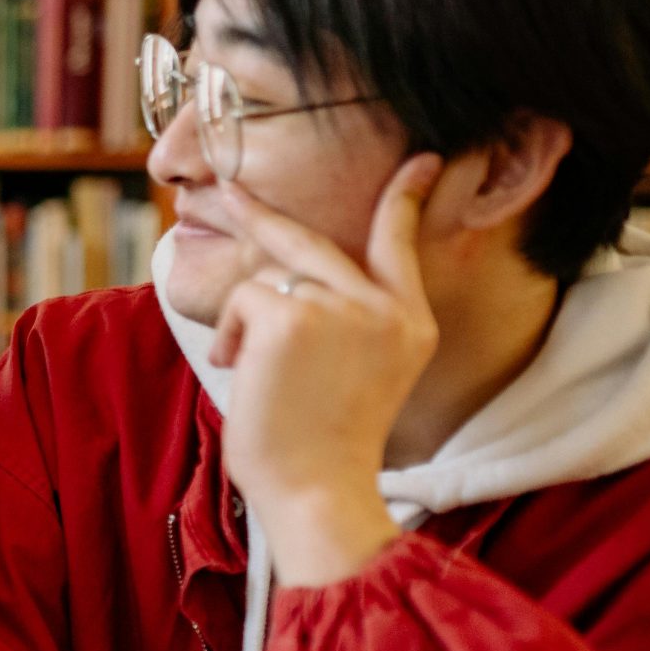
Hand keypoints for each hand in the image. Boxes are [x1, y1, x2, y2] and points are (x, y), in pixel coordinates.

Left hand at [209, 154, 441, 585]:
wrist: (318, 491)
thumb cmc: (322, 450)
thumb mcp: (356, 376)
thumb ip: (344, 323)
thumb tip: (288, 278)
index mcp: (410, 325)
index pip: (402, 244)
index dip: (405, 198)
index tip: (421, 159)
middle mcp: (386, 309)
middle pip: (314, 241)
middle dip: (260, 214)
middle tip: (228, 192)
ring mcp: (344, 307)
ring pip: (267, 282)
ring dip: (243, 326)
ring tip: (254, 377)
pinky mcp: (294, 315)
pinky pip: (242, 300)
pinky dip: (229, 336)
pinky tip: (242, 374)